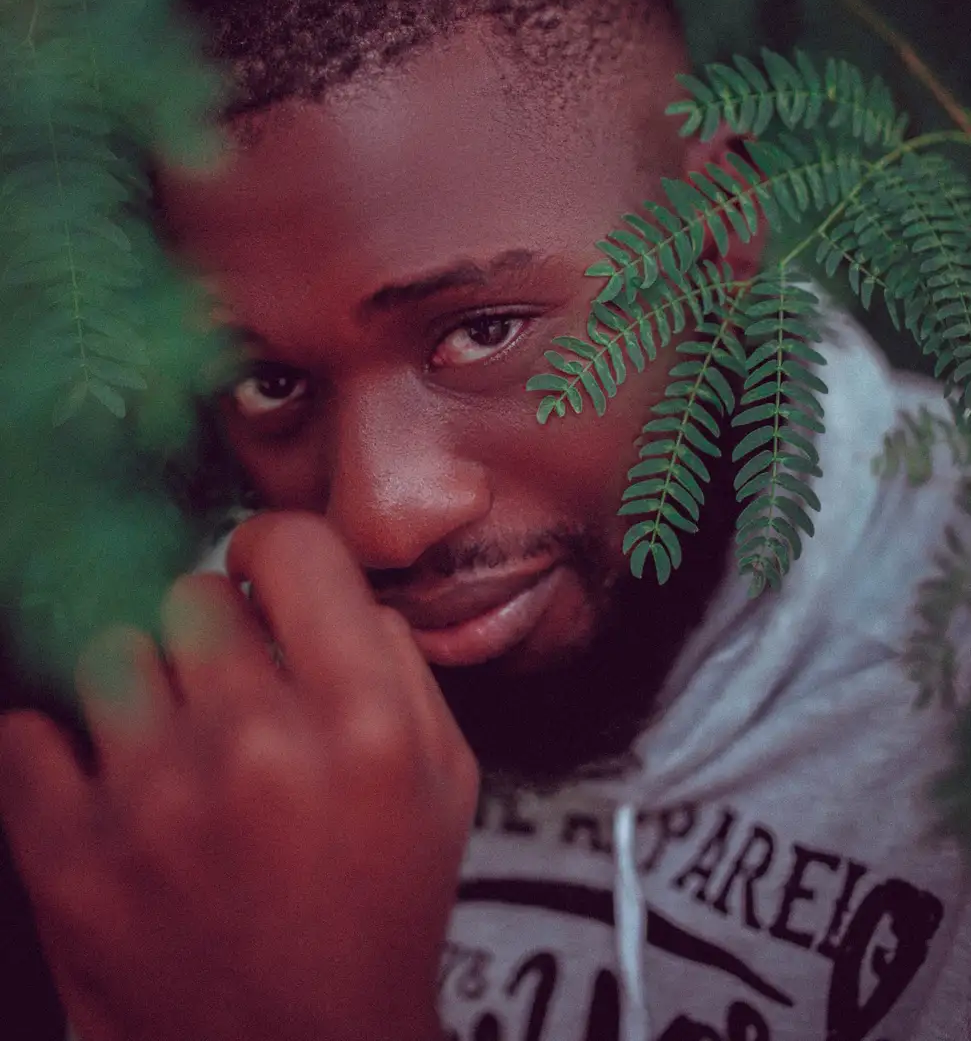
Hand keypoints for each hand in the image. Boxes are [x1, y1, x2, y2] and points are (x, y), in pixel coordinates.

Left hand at [0, 512, 476, 1040]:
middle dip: (210, 634)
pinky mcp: (69, 859)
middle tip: (222, 689)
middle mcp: (257, 745)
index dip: (271, 554)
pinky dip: (58, 751)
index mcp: (363, 719)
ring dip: (140, 691)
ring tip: (165, 747)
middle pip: (191, 596)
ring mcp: (154, 801)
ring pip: (111, 654)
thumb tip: (332, 591)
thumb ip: (401, 664)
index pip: (291, 547)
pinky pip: (27, 732)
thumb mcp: (445, 780)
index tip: (260, 581)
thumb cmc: (382, 908)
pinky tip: (103, 784)